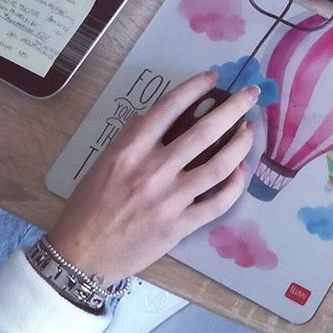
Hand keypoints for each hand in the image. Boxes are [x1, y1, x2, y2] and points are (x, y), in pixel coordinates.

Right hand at [47, 73, 257, 285]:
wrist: (81, 254)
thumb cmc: (88, 207)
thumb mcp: (104, 163)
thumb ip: (132, 139)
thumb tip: (159, 117)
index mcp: (130, 151)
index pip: (168, 108)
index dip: (194, 88)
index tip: (213, 77)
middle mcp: (153, 171)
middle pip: (204, 132)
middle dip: (233, 108)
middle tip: (251, 94)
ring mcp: (170, 199)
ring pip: (219, 165)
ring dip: (241, 144)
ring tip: (250, 130)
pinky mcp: (181, 225)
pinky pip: (218, 202)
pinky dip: (235, 184)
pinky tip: (240, 170)